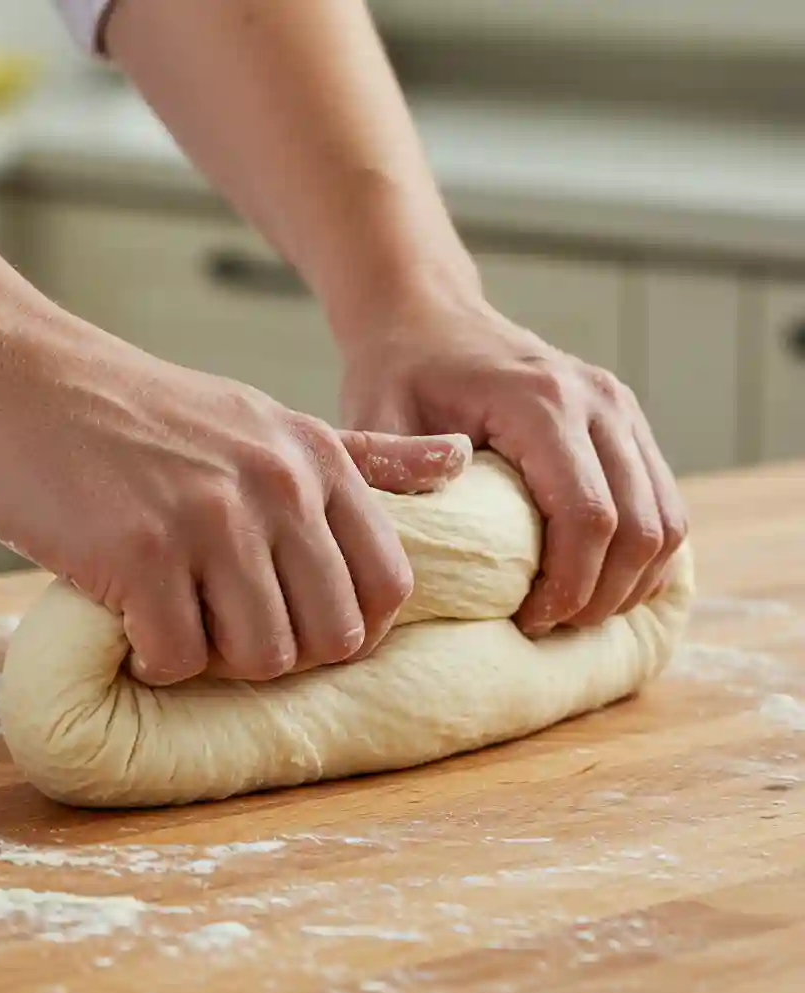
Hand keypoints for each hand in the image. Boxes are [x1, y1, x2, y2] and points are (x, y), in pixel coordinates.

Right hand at [0, 314, 468, 682]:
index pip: (388, 586)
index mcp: (317, 461)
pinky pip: (179, 659)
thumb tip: (461, 460)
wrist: (21, 381)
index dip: (349, 624)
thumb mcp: (266, 421)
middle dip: (282, 648)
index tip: (294, 618)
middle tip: (223, 617)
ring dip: (216, 654)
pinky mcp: (141, 554)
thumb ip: (366, 457)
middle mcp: (277, 487)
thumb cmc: (145, 414)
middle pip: (331, 637)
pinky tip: (130, 612)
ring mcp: (211, 520)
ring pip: (262, 658)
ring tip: (175, 609)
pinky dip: (154, 656)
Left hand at [338, 281, 687, 635]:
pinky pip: (664, 501)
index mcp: (540, 402)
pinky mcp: (626, 421)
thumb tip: (418, 558)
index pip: (587, 516)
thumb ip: (393, 480)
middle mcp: (597, 401)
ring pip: (667, 520)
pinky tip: (599, 580)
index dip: (568, 586)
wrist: (429, 317)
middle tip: (548, 626)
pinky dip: (646, 554)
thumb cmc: (399, 374)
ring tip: (572, 611)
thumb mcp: (375, 421)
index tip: (527, 620)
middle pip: (641, 528)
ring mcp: (620, 407)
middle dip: (601, 595)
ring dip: (630, 581)